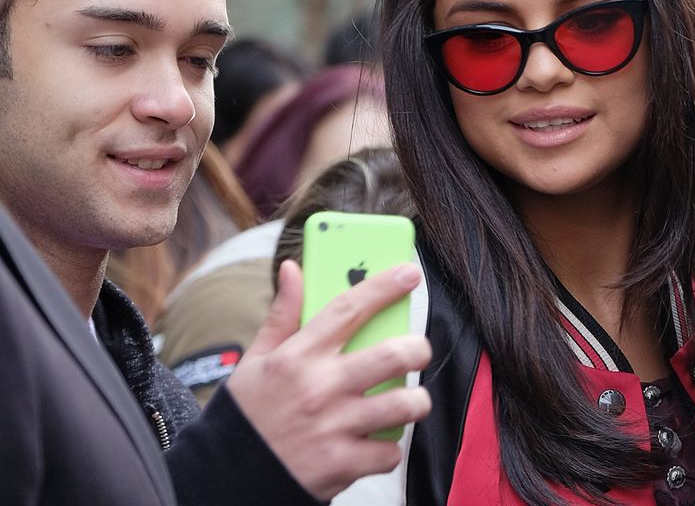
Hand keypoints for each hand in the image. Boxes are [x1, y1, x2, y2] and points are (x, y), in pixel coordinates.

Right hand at [225, 260, 432, 499]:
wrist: (223, 478)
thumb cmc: (247, 414)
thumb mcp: (255, 361)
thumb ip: (282, 315)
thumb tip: (292, 269)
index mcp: (297, 356)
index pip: (349, 309)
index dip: (384, 286)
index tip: (409, 273)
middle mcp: (319, 387)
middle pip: (394, 355)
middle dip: (418, 349)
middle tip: (417, 352)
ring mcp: (333, 427)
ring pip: (405, 404)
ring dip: (414, 402)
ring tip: (406, 401)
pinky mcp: (342, 464)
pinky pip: (390, 451)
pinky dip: (388, 449)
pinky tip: (375, 443)